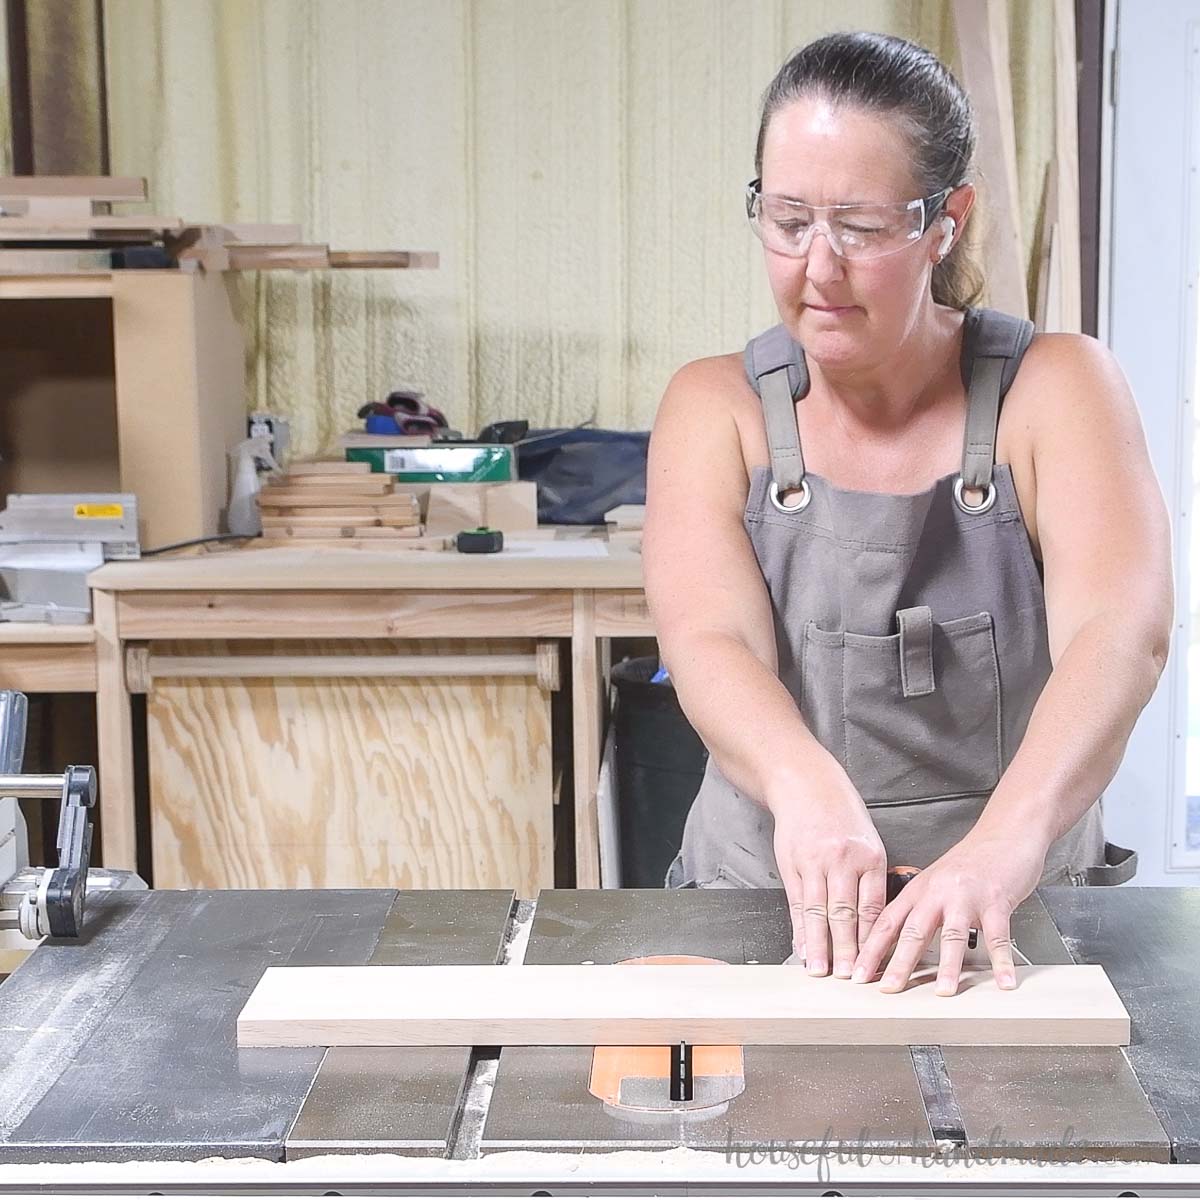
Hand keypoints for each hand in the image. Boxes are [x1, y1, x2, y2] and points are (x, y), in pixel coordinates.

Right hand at [768, 768, 886, 979]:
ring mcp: (815, 862)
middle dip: (848, 949)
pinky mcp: (792, 863)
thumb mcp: (868, 842)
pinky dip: (799, 928)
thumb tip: (874, 925)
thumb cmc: (841, 816)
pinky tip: (802, 946)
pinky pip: (796, 903)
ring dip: (820, 945)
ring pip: (818, 911)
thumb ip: (870, 880)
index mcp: (869, 856)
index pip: (873, 907)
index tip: (877, 965)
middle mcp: (843, 860)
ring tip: (822, 971)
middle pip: (846, 913)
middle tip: (850, 978)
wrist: (806, 785)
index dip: (874, 939)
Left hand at [851, 829, 1046, 995]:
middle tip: (887, 987)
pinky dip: (1002, 961)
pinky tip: (1004, 981)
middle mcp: (937, 893)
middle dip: (898, 962)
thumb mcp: (935, 883)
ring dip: (948, 967)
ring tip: (942, 992)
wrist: (1003, 834)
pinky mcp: (996, 901)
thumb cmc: (969, 863)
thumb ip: (919, 911)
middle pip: (913, 930)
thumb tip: (898, 945)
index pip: (887, 922)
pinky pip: (998, 935)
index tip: (858, 972)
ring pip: (952, 934)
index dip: (870, 949)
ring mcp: (966, 897)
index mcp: (919, 890)